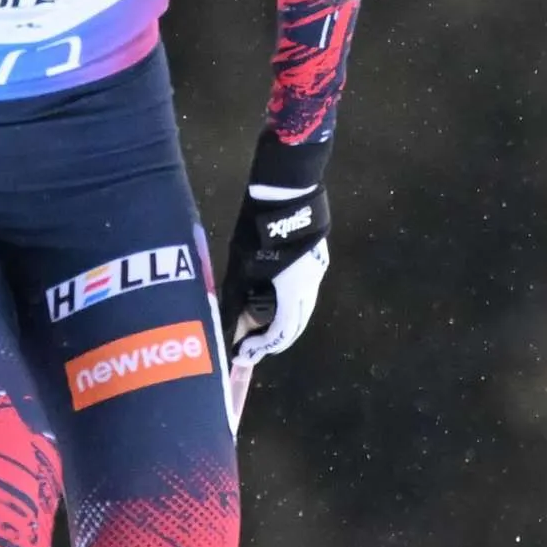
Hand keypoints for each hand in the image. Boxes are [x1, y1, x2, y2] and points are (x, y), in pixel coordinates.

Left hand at [219, 179, 330, 367]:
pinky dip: (286, 304)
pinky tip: (269, 300)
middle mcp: (312, 287)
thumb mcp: (242, 266)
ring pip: (301, 309)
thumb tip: (230, 323)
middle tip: (250, 348)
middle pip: (295, 326)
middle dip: (273, 341)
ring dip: (281, 322)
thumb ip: (237, 297)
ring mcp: (317, 271)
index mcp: (294, 293)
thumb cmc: (259, 232)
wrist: (286, 192)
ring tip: (256, 325)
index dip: (260, 348)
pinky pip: (303, 292)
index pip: (280, 333)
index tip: (241, 354)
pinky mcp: (315, 259)